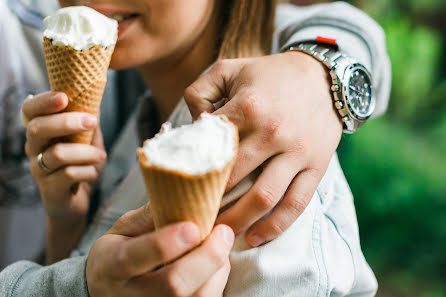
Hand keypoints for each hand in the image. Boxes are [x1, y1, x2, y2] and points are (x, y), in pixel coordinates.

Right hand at [22, 92, 105, 261]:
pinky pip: (69, 175)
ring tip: (101, 155)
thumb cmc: (80, 168)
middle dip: (67, 122)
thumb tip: (96, 95)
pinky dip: (88, 171)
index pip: (29, 110)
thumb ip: (88, 121)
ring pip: (57, 154)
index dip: (43, 101)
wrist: (75, 204)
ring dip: (85, 152)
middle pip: (37, 128)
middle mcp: (33, 149)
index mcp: (41, 133)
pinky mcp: (49, 190)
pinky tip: (93, 172)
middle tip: (91, 121)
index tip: (64, 97)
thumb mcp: (88, 141)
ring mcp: (39, 170)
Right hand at [87, 204, 233, 296]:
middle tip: (224, 231)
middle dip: (205, 257)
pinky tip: (218, 262)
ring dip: (218, 268)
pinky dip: (218, 280)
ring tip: (222, 243)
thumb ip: (149, 215)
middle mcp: (130, 296)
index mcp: (111, 265)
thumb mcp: (124, 228)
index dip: (165, 244)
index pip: (133, 258)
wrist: (110, 289)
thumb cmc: (120, 251)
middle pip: (173, 285)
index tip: (192, 227)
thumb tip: (182, 192)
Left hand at [185, 52, 342, 246]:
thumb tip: (190, 128)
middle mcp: (273, 133)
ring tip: (218, 234)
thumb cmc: (270, 74)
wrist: (324, 77)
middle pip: (233, 180)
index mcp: (248, 108)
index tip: (177, 190)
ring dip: (238, 221)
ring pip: (263, 198)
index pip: (211, 150)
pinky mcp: (317, 166)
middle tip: (192, 216)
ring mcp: (298, 152)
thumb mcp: (229, 68)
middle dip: (209, 202)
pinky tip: (255, 238)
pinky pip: (296, 203)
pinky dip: (275, 226)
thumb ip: (199, 92)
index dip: (191, 172)